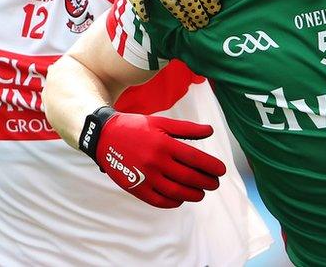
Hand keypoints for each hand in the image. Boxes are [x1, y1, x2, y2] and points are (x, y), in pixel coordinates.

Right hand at [79, 107, 225, 207]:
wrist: (103, 136)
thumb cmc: (135, 127)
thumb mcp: (160, 122)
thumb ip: (187, 128)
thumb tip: (211, 130)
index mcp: (163, 144)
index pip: (195, 159)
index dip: (212, 166)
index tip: (221, 170)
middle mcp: (155, 162)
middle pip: (189, 178)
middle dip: (207, 182)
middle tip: (214, 183)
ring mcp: (145, 177)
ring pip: (177, 193)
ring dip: (193, 195)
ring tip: (201, 192)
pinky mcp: (136, 188)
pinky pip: (159, 201)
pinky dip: (174, 202)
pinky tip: (181, 198)